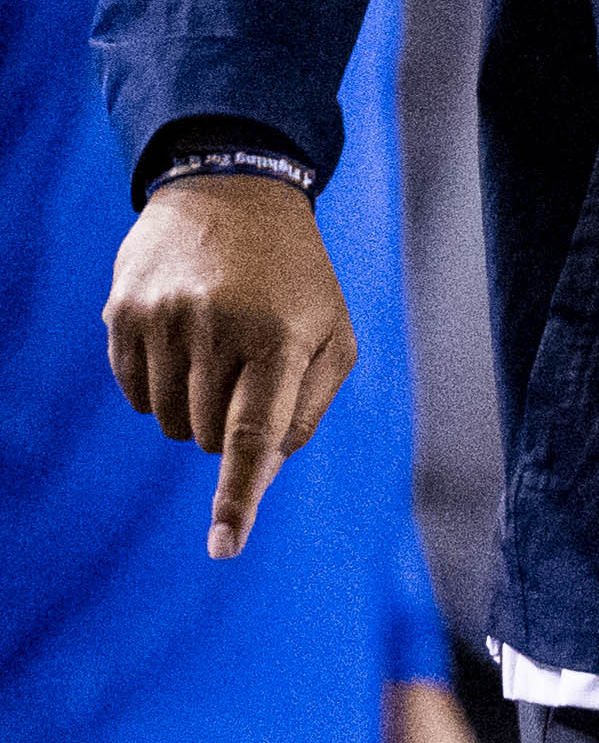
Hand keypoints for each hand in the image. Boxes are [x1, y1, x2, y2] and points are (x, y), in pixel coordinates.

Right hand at [103, 174, 356, 557]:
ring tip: (218, 349)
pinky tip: (183, 341)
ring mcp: (163, 320)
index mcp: (280, 335)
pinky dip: (160, 387)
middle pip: (209, 439)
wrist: (232, 195)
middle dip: (230, 426)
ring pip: (169, 423)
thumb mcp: (330, 334)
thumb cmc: (295, 280)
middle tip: (250, 372)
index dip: (238, 496)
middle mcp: (216, 327)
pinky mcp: (123, 315)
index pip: (253, 434)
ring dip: (194, 408)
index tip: (223, 547)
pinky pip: (135, 396)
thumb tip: (262, 474)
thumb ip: (305, 409)